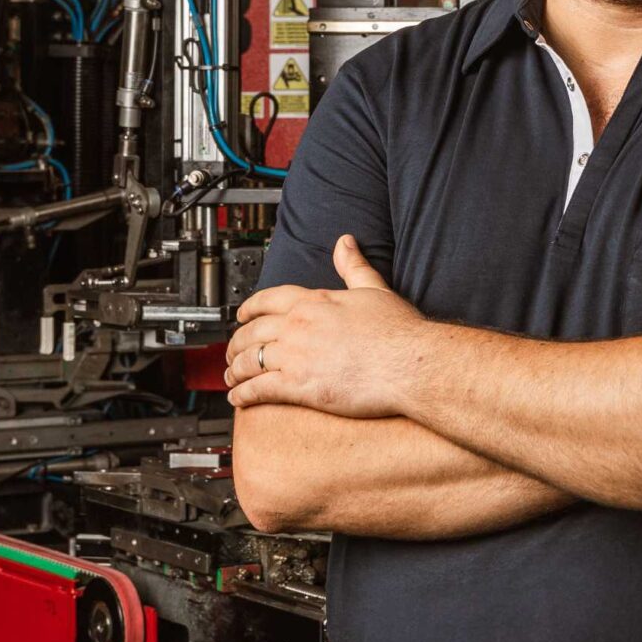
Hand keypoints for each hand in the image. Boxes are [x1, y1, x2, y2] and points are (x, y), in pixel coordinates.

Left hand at [225, 235, 425, 415]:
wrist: (411, 364)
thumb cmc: (399, 333)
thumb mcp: (375, 289)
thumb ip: (354, 266)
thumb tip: (345, 243)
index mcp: (314, 302)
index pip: (268, 300)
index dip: (249, 308)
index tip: (242, 315)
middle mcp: (299, 326)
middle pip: (252, 331)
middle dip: (236, 342)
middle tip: (231, 350)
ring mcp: (296, 356)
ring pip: (250, 360)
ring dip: (235, 369)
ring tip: (231, 377)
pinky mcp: (299, 386)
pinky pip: (259, 389)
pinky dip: (243, 394)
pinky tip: (239, 398)